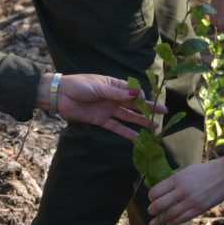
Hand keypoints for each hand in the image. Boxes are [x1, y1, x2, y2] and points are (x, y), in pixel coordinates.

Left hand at [49, 74, 165, 139]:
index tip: (148, 101)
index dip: (142, 96)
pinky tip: (138, 139)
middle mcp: (113, 98)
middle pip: (134, 104)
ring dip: (141, 122)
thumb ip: (117, 93)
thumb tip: (137, 94)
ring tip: (155, 128)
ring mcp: (108, 110)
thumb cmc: (79, 85)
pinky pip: (117, 127)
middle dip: (148, 109)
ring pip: (128, 117)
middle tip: (163, 113)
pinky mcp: (101, 121)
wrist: (59, 96)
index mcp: (114, 85)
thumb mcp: (99, 87)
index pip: (133, 91)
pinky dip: (127, 133)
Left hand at [147, 157, 223, 224]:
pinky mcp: (199, 209)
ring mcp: (191, 201)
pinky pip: (181, 219)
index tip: (151, 198)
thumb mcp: (187, 171)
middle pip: (159, 205)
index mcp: (177, 178)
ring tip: (155, 221)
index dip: (151, 197)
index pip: (155, 192)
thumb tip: (162, 193)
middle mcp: (182, 190)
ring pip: (169, 215)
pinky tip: (170, 221)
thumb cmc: (206, 171)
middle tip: (150, 212)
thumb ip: (174, 182)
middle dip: (152, 210)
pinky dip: (173, 221)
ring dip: (160, 219)